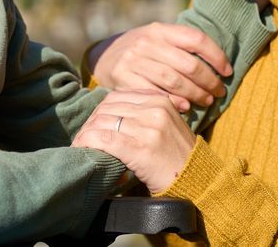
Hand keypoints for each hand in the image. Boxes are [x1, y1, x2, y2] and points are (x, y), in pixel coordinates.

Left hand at [72, 89, 195, 193]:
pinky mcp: (140, 148)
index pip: (118, 96)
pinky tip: (82, 149)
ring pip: (103, 122)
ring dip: (86, 134)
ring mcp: (148, 128)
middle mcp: (154, 109)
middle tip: (82, 137)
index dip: (100, 110)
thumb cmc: (177, 157)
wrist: (197, 180)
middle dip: (90, 123)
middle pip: (108, 108)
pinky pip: (104, 139)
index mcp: (160, 100)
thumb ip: (144, 113)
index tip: (93, 124)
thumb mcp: (166, 125)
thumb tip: (109, 112)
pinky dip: (88, 143)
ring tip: (80, 145)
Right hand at [88, 23, 230, 111]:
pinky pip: (154, 93)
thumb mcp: (159, 39)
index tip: (228, 72)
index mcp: (161, 29)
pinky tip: (185, 107)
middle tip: (218, 92)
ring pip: (174, 80)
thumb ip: (183, 47)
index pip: (196, 39)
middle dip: (209, 81)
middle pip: (188, 64)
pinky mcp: (123, 78)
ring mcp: (133, 60)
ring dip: (195, 93)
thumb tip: (219, 66)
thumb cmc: (144, 52)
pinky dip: (174, 101)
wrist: (104, 58)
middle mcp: (147, 42)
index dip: (216, 56)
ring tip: (206, 101)